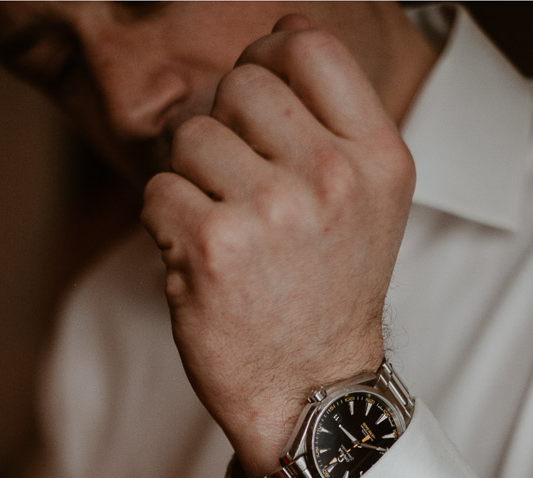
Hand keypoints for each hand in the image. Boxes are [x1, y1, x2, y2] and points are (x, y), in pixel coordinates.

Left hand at [140, 17, 414, 477]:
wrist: (309, 388)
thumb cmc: (324, 292)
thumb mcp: (362, 200)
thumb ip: (329, 122)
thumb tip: (279, 35)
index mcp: (374, 155)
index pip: (308, 47)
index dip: (264, 58)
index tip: (251, 103)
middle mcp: (328, 175)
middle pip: (238, 86)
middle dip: (221, 130)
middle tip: (232, 188)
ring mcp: (268, 209)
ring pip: (190, 137)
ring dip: (188, 179)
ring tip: (218, 227)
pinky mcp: (211, 246)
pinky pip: (157, 192)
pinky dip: (163, 224)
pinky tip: (196, 258)